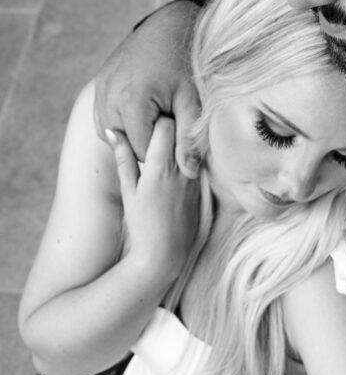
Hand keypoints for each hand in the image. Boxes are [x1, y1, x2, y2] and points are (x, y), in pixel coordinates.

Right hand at [94, 0, 202, 176]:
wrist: (169, 27)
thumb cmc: (184, 64)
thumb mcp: (192, 103)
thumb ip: (189, 140)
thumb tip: (190, 174)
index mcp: (131, 100)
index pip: (141, 151)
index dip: (163, 151)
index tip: (178, 134)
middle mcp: (108, 95)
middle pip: (126, 145)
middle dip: (149, 142)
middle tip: (170, 121)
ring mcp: (100, 89)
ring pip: (113, 135)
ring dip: (134, 134)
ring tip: (157, 115)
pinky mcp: (99, 84)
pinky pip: (105, 121)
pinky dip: (122, 124)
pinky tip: (143, 113)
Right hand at [106, 119, 200, 282]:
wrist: (165, 255)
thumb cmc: (142, 225)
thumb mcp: (128, 191)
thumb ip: (123, 159)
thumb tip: (113, 131)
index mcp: (160, 168)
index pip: (165, 124)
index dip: (156, 118)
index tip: (148, 119)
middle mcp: (182, 171)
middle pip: (181, 131)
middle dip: (170, 125)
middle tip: (157, 125)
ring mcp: (195, 181)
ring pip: (190, 147)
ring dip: (179, 142)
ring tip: (165, 144)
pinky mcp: (202, 191)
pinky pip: (196, 165)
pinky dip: (186, 160)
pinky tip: (176, 165)